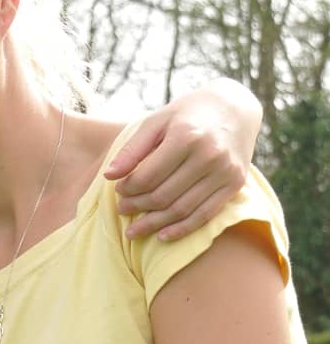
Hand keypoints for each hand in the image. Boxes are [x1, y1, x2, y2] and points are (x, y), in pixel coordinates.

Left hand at [105, 83, 261, 240]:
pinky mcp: (235, 184)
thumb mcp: (157, 121)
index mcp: (186, 135)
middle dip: (137, 207)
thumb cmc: (188, 114)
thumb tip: (108, 175)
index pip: (148, 176)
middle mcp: (209, 154)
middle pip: (163, 195)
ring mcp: (224, 171)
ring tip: (134, 229)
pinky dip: (182, 229)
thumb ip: (132, 149)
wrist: (235, 108)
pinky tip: (162, 236)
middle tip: (122, 210)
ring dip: (154, 224)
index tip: (118, 191)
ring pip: (182, 209)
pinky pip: (205, 215)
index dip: (128, 188)